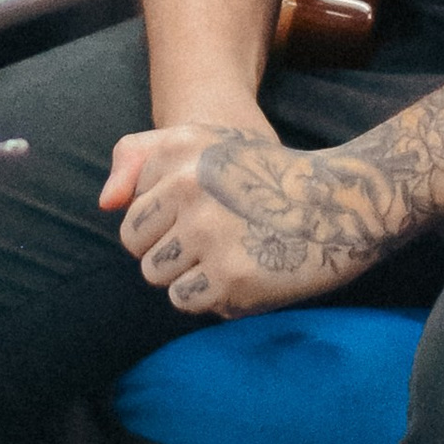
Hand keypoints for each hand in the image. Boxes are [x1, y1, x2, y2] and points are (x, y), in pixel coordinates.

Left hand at [103, 115, 394, 320]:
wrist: (338, 204)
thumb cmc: (262, 177)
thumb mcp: (202, 143)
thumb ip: (138, 159)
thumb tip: (105, 203)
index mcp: (178, 150)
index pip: (132, 213)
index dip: (166, 223)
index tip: (205, 211)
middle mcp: (188, 187)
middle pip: (137, 247)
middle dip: (168, 251)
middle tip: (215, 239)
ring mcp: (208, 233)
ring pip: (157, 275)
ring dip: (188, 275)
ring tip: (229, 254)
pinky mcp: (228, 276)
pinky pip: (186, 300)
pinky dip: (209, 296)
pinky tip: (243, 273)